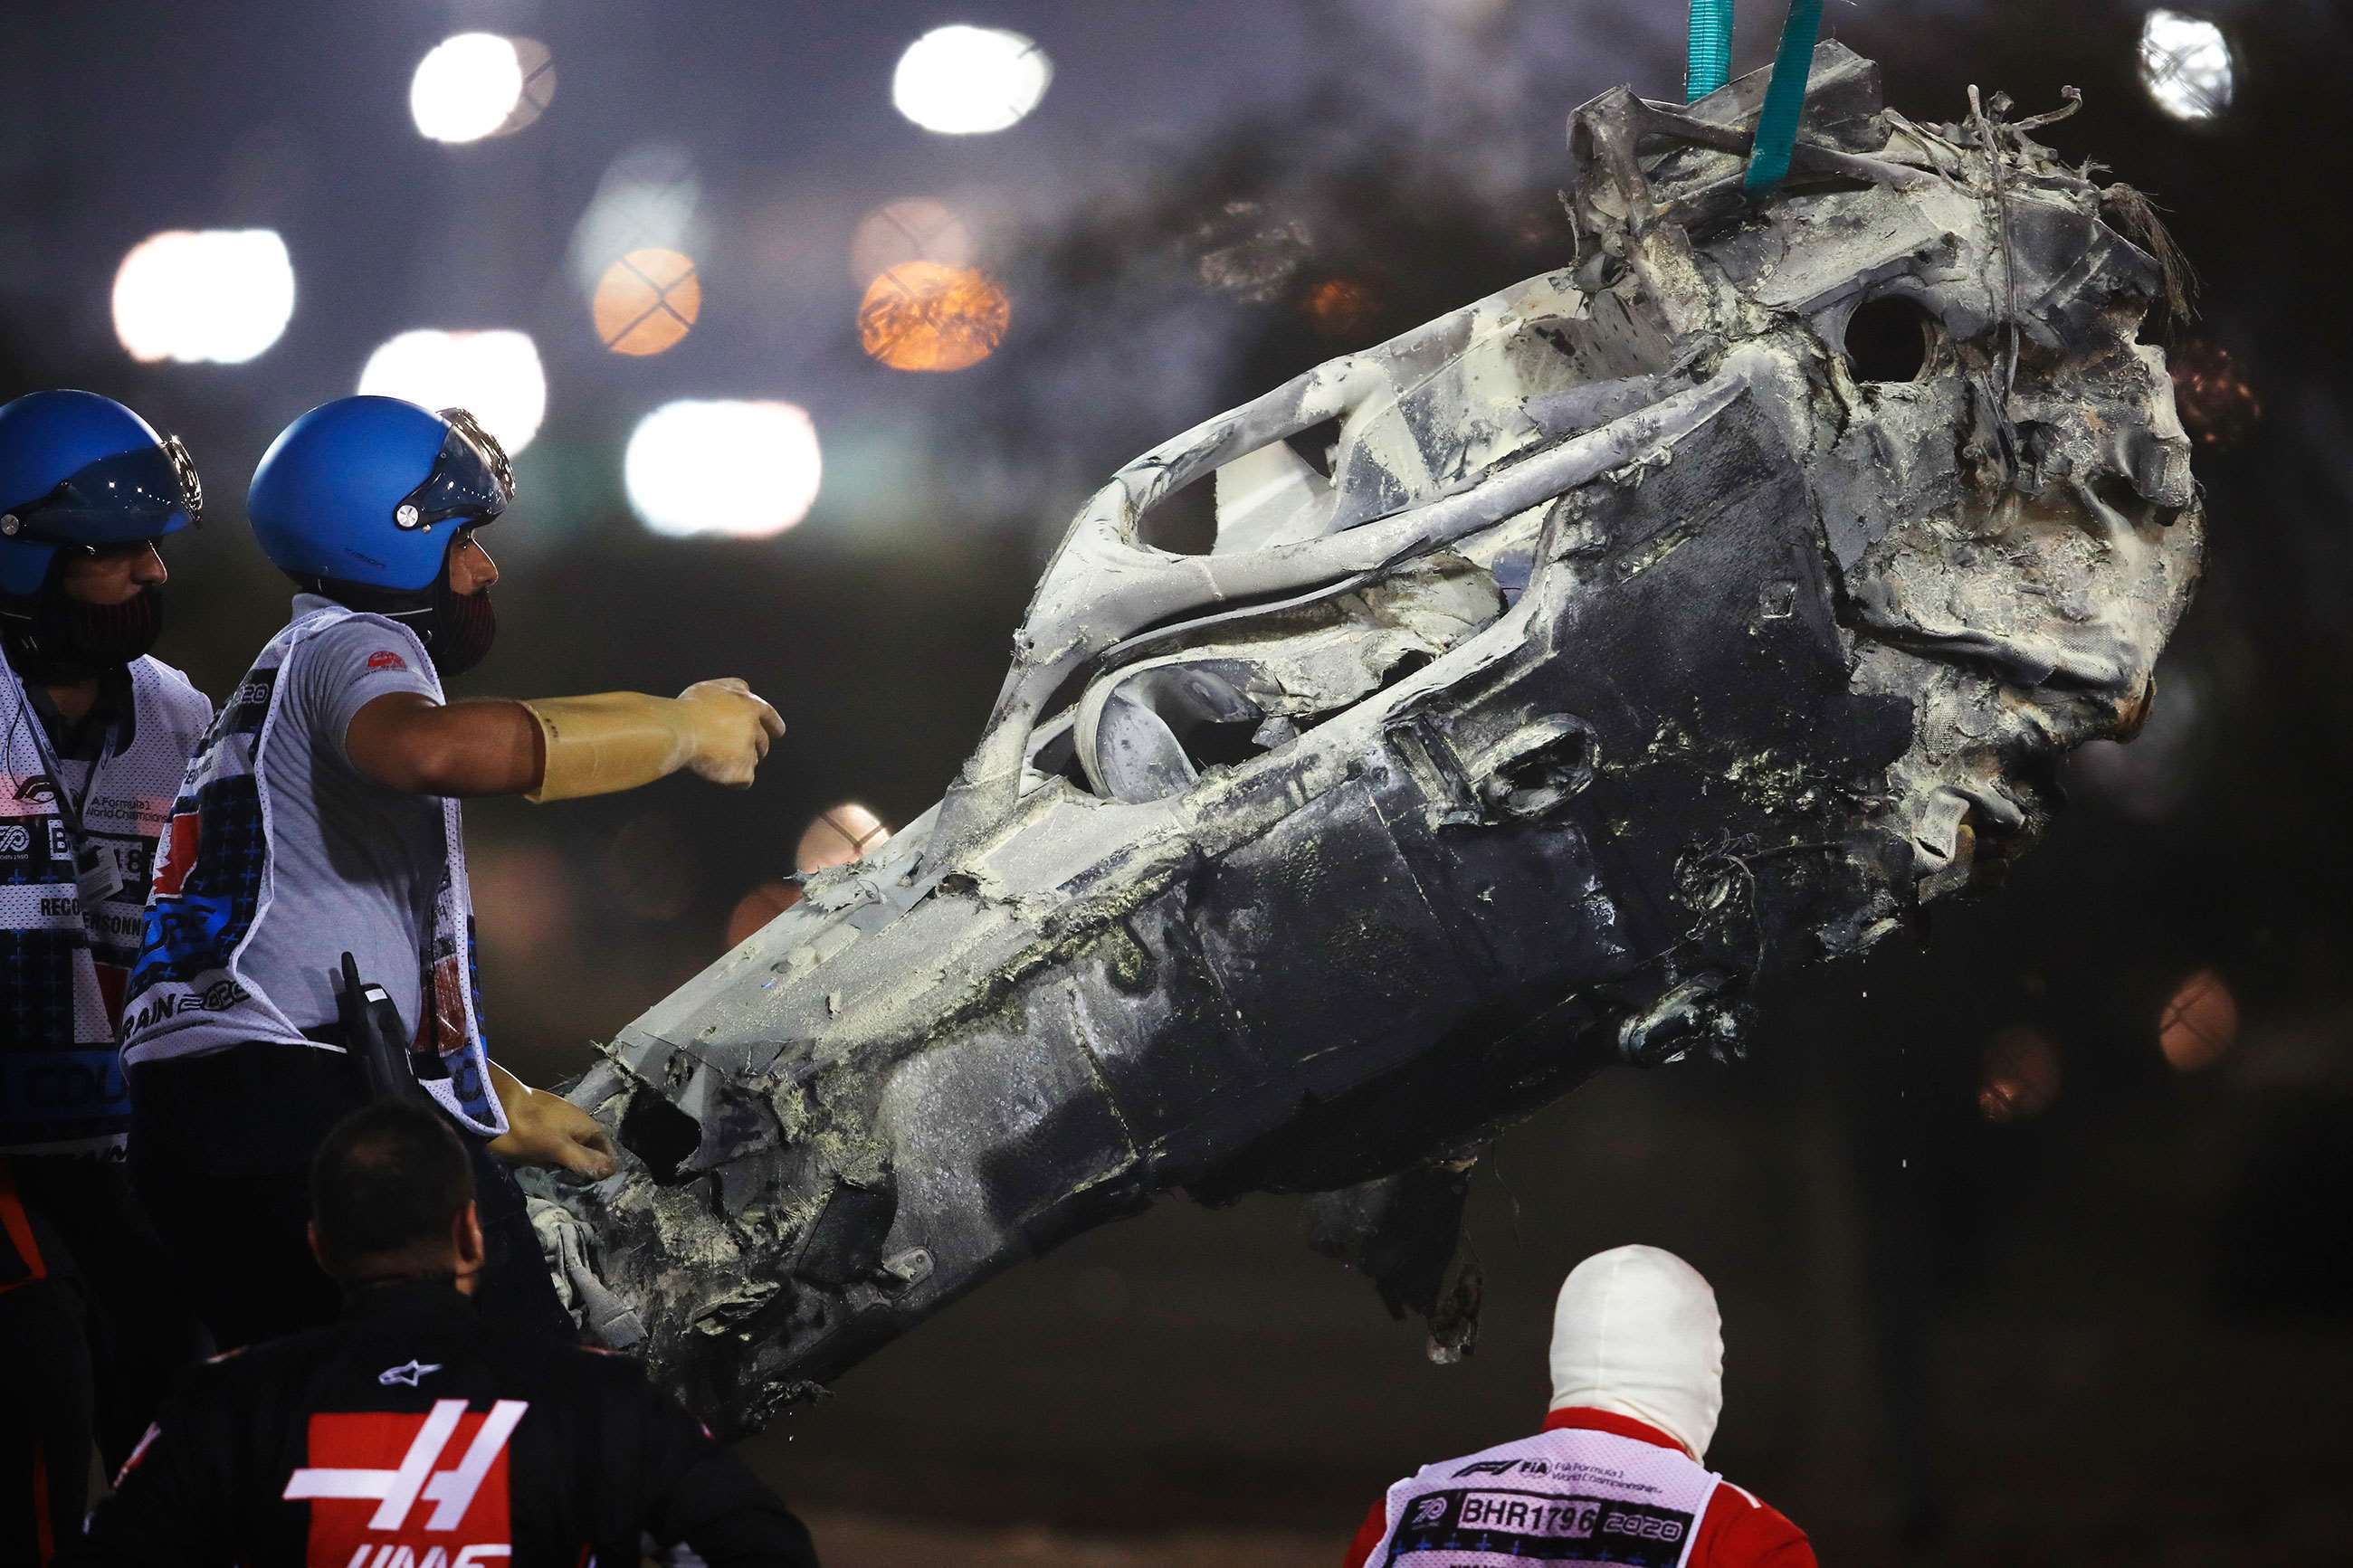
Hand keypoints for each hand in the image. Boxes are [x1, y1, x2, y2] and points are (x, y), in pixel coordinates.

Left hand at [488, 1089, 618, 1178]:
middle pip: (589, 1153)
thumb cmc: (529, 1128)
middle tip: (577, 1192)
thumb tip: (611, 1171)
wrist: (493, 1106)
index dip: (605, 1169)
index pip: (607, 1151)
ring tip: (561, 1187)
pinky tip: (545, 1173)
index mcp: (586, 1125)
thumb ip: (584, 1160)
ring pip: (570, 1153)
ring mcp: (556, 1127)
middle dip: (585, 1171)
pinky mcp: (538, 1132)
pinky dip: (552, 1162)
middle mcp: (575, 1125)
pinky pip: (553, 1150)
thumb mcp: (558, 1147)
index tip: (597, 1190)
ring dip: (567, 1168)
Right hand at [675, 678, 784, 786]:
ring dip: (742, 762)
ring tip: (719, 760)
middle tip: (741, 751)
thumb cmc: (689, 709)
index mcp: (749, 705)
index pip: (768, 715)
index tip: (778, 731)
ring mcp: (748, 750)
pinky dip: (733, 780)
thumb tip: (745, 689)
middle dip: (756, 747)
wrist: (679, 730)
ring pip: (753, 760)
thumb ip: (732, 688)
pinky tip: (719, 775)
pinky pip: (744, 781)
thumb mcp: (713, 687)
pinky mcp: (741, 771)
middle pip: (763, 741)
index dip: (774, 724)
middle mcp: (753, 728)